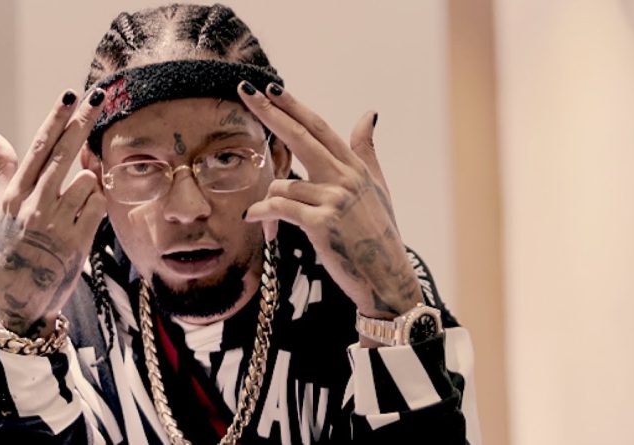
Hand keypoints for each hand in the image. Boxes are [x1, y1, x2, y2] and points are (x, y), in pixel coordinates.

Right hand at [0, 89, 106, 337]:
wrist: (20, 299)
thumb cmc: (8, 250)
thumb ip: (3, 171)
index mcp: (14, 194)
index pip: (39, 147)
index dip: (56, 118)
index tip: (70, 94)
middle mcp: (34, 205)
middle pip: (64, 153)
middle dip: (83, 121)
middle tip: (99, 96)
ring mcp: (57, 223)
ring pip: (86, 180)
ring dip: (90, 181)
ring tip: (76, 200)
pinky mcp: (78, 241)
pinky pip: (98, 206)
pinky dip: (97, 203)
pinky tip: (86, 213)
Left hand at [239, 82, 422, 319]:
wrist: (387, 277)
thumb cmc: (379, 234)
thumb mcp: (378, 188)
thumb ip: (366, 150)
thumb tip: (369, 113)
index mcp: (354, 168)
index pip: (319, 128)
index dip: (294, 107)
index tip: (273, 89)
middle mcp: (345, 178)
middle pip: (300, 137)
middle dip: (271, 113)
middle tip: (246, 91)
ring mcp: (333, 200)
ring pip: (282, 185)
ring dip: (268, 201)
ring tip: (267, 217)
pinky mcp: (321, 224)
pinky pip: (280, 209)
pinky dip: (262, 213)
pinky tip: (252, 217)